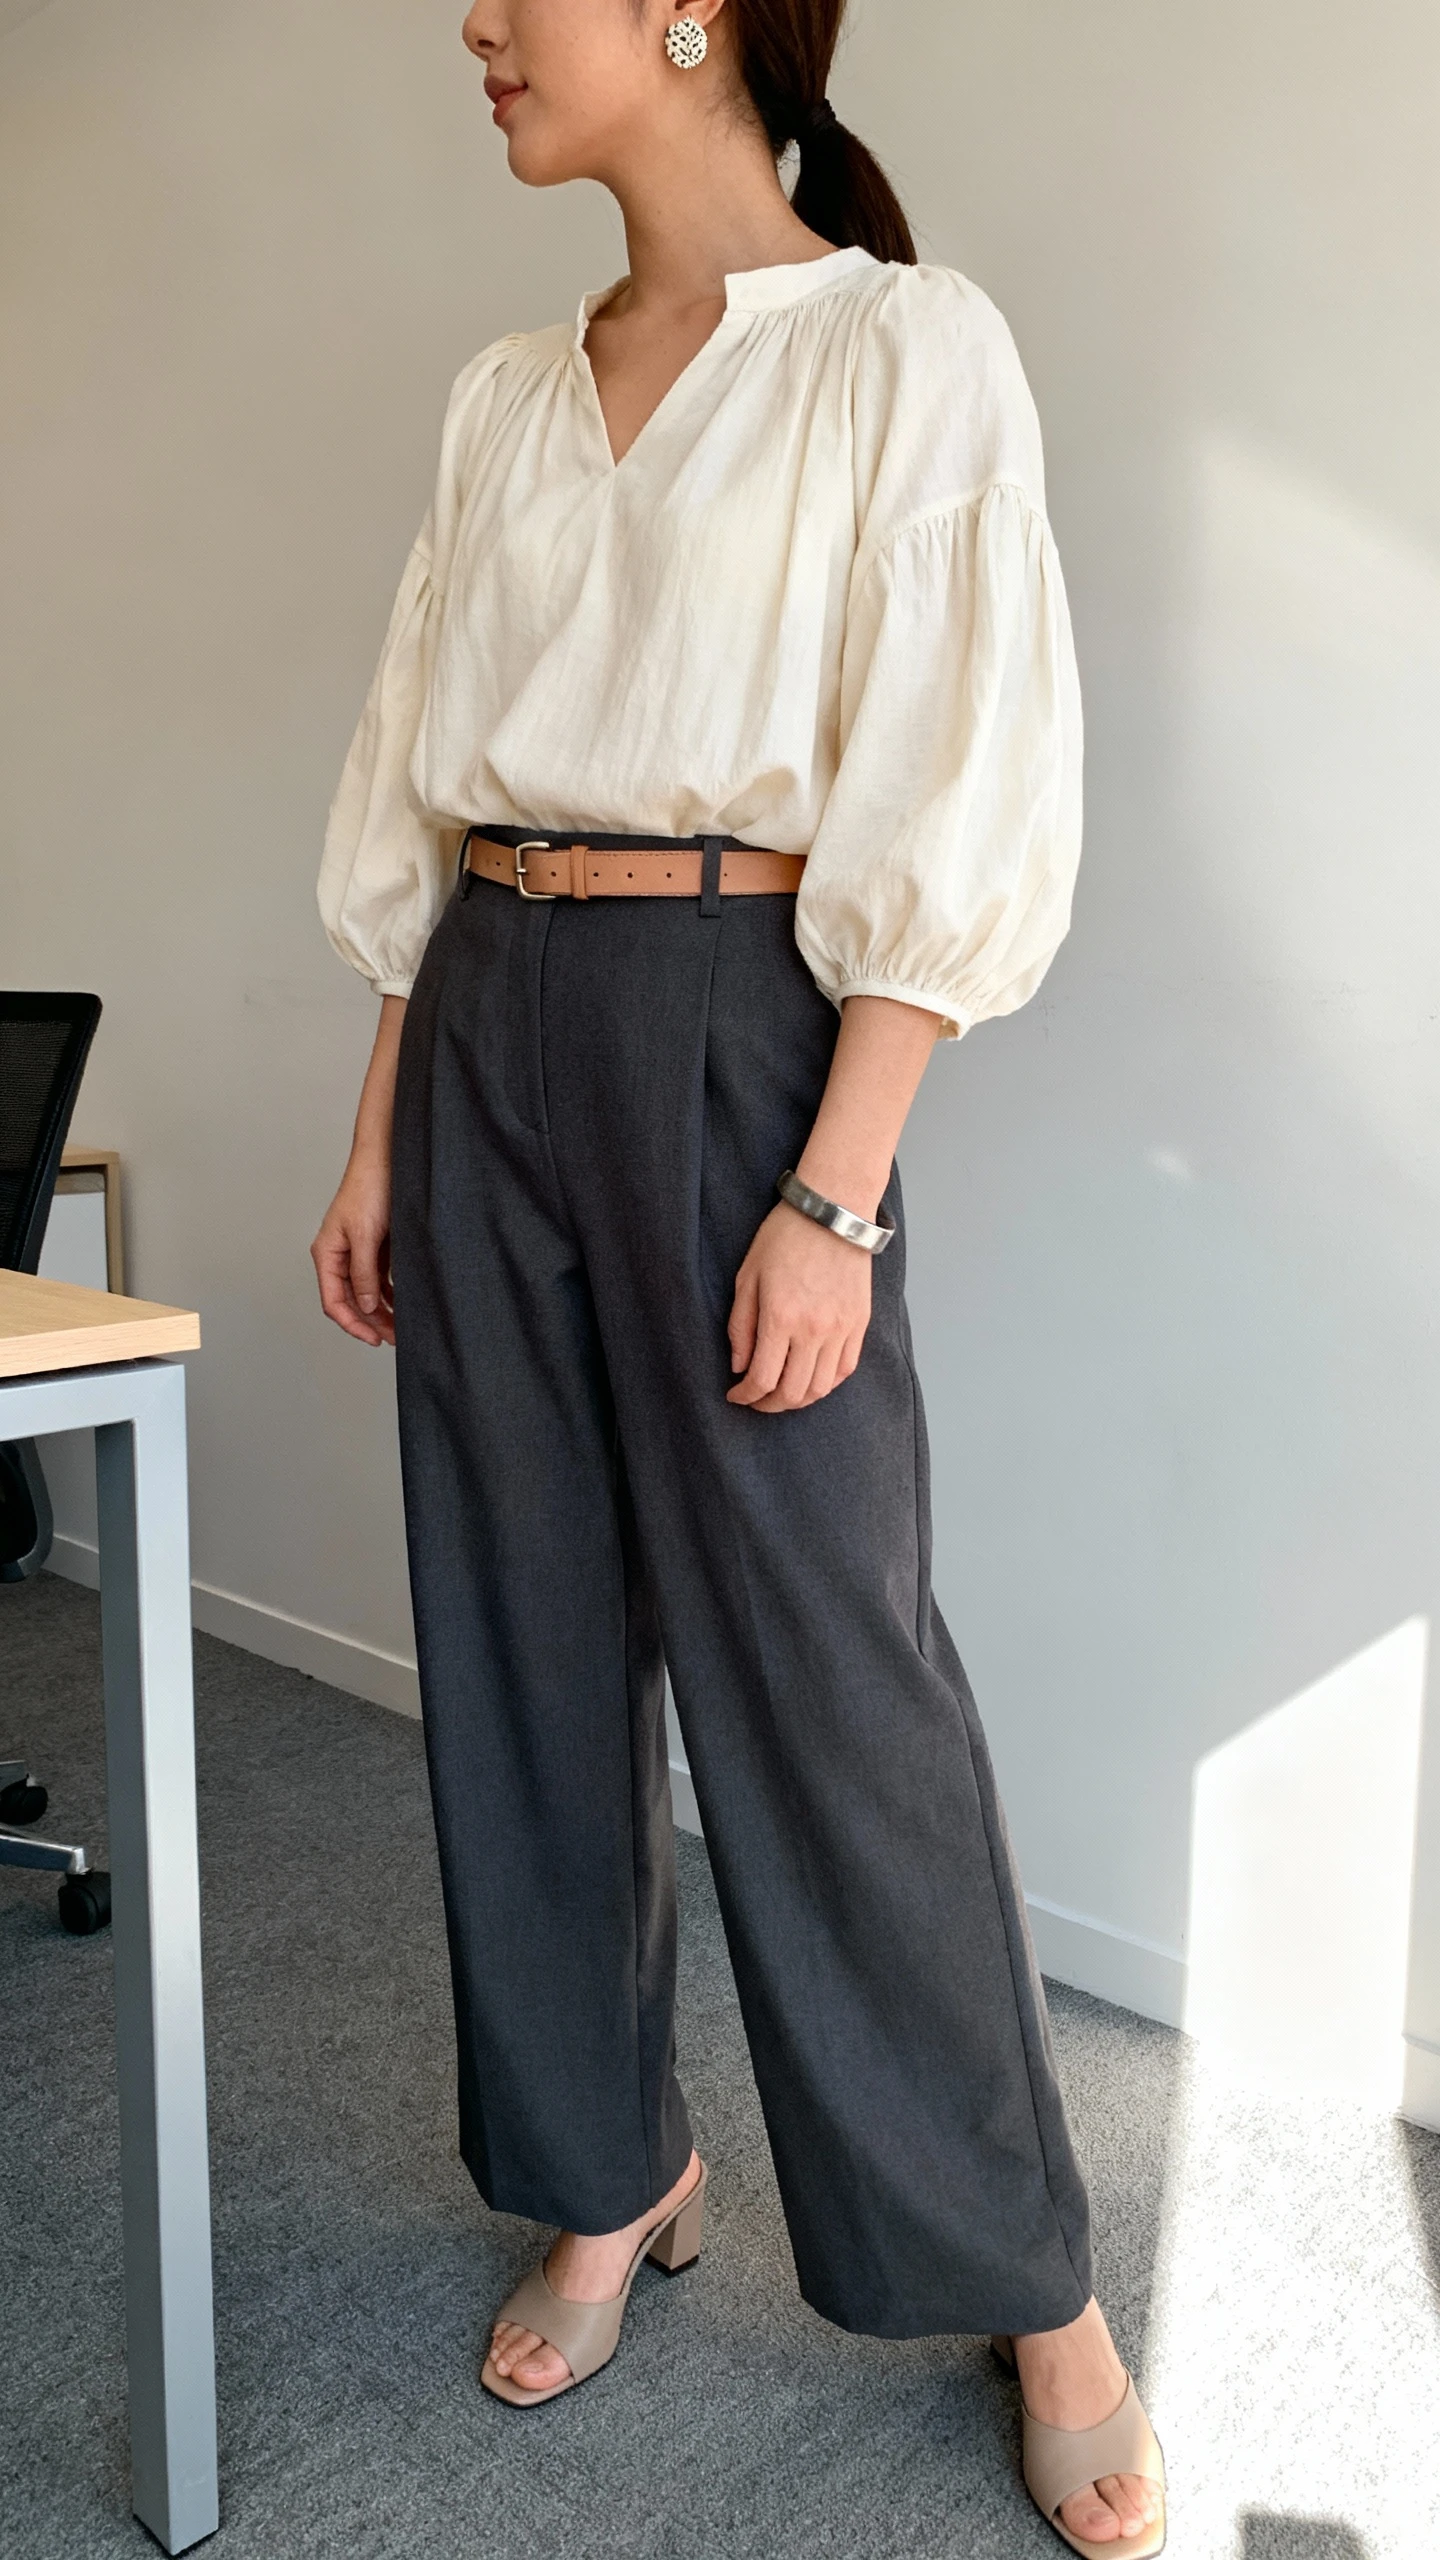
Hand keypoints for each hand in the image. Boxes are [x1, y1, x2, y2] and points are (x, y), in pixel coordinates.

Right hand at [311, 1149, 394, 1347]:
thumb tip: (366, 1306)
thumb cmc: (369, 1189)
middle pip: (350, 1301)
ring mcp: (357, 1252)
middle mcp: (339, 1256)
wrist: (387, 1160)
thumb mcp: (365, 1236)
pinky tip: (403, 1304)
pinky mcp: (375, 1247)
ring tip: (401, 1327)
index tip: (373, 1338)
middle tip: (394, 1338)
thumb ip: (363, 1273)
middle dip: (371, 1322)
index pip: (333, 1301)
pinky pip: (379, 1279)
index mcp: (327, 1253)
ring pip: (366, 1293)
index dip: (353, 1324)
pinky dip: (390, 1294)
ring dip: (382, 1311)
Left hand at [726, 1201, 871, 1412]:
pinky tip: (811, 1379)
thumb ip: (741, 1326)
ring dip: (798, 1400)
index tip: (736, 1394)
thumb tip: (740, 1366)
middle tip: (756, 1400)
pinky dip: (827, 1384)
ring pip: (821, 1388)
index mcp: (780, 1318)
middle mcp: (813, 1330)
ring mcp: (841, 1329)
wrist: (832, 1213)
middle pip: (792, 1392)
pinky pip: (845, 1369)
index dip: (746, 1396)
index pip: (762, 1379)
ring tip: (782, 1394)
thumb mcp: (747, 1277)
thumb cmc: (784, 1238)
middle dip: (769, 1405)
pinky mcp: (859, 1324)